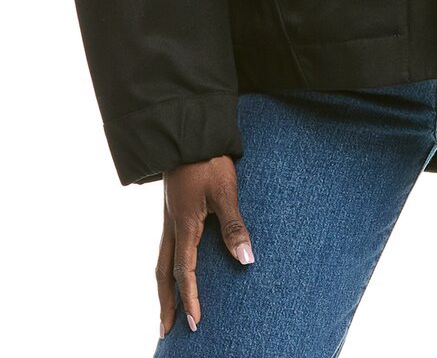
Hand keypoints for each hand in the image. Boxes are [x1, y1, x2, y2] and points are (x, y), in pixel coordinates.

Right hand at [156, 156, 254, 337]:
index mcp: (184, 227)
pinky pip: (165, 246)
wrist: (188, 134)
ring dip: (163, 287)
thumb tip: (246, 260)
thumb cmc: (209, 162)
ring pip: (161, 261)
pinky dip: (166, 266)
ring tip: (166, 308)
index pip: (185, 272)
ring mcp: (169, 218)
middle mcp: (172, 227)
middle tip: (166, 331)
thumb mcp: (226, 192)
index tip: (195, 322)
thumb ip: (234, 226)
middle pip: (164, 274)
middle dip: (166, 303)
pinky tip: (174, 268)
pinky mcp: (172, 209)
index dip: (190, 298)